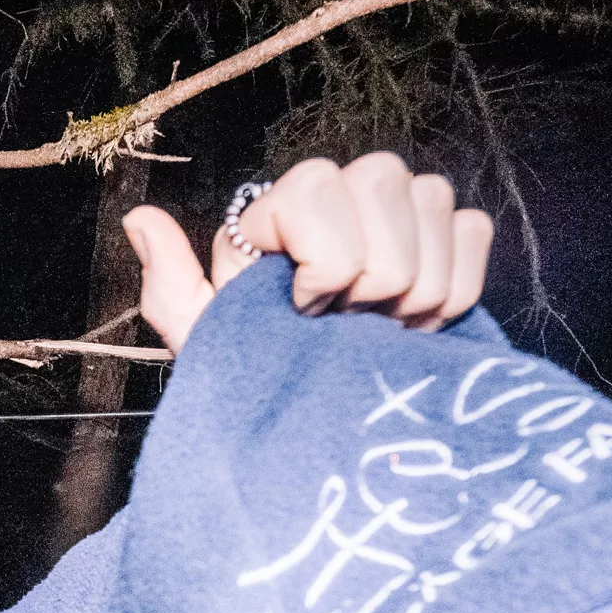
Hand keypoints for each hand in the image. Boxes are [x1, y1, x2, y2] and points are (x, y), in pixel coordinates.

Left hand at [124, 153, 494, 352]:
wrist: (330, 431)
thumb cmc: (264, 382)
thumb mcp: (210, 348)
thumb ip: (172, 287)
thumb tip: (140, 220)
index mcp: (280, 212)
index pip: (315, 187)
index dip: (320, 260)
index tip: (304, 313)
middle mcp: (341, 194)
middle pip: (380, 181)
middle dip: (370, 272)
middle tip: (346, 326)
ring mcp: (402, 211)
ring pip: (432, 202)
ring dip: (412, 288)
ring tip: (378, 333)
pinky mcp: (455, 239)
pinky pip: (471, 230)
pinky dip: (455, 287)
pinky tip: (418, 329)